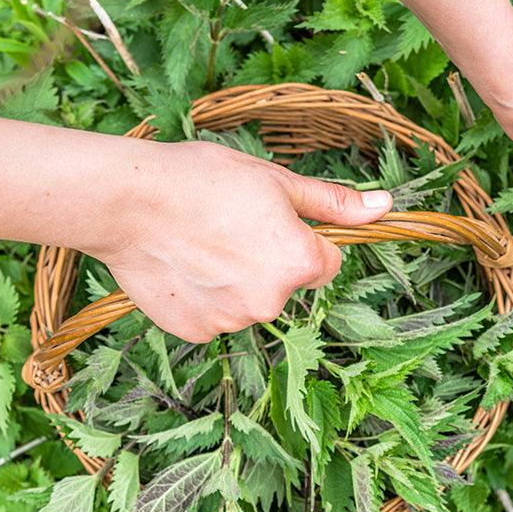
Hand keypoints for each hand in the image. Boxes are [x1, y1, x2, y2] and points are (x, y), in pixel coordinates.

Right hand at [91, 141, 392, 341]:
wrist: (126, 200)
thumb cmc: (203, 179)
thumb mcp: (276, 181)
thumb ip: (334, 203)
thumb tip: (386, 206)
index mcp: (301, 264)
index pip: (326, 263)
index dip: (301, 239)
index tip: (267, 221)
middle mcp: (272, 302)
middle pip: (285, 286)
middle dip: (266, 262)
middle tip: (227, 226)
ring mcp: (232, 321)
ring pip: (247, 302)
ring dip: (233, 281)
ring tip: (198, 242)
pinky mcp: (195, 332)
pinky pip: (212, 315)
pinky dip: (202, 297)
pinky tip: (181, 265)